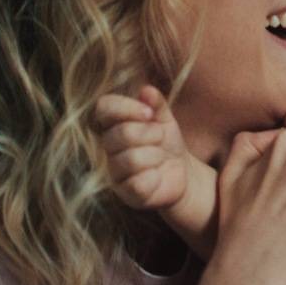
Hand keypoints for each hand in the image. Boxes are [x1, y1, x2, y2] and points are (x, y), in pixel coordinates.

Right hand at [93, 85, 191, 213]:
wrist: (182, 174)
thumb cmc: (166, 143)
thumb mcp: (165, 119)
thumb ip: (156, 103)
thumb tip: (146, 90)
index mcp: (114, 124)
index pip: (103, 107)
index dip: (126, 107)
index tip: (149, 113)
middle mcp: (108, 148)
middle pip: (121, 134)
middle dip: (150, 134)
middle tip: (161, 138)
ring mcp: (115, 172)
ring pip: (131, 159)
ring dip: (156, 156)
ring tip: (161, 158)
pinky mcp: (126, 194)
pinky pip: (138, 183)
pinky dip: (155, 177)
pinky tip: (158, 176)